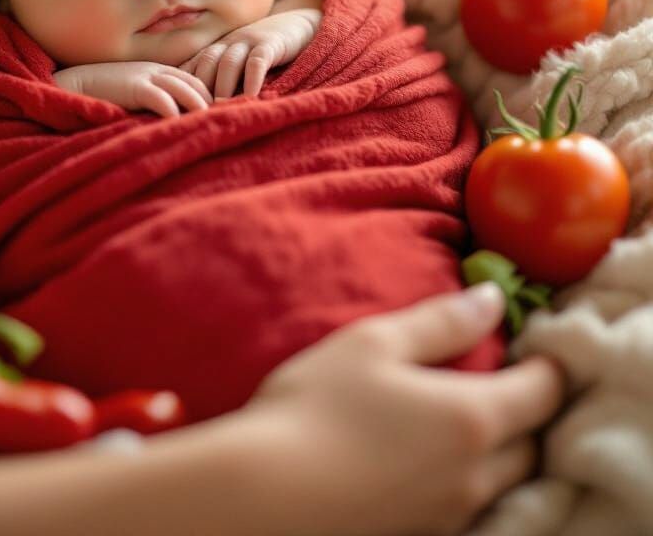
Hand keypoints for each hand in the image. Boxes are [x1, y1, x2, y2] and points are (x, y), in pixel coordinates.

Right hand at [54, 61, 212, 117]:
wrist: (74, 84)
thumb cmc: (103, 92)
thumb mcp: (133, 90)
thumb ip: (153, 98)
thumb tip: (174, 119)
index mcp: (158, 70)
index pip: (194, 81)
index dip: (209, 96)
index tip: (221, 114)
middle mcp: (157, 70)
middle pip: (195, 83)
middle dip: (212, 102)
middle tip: (228, 120)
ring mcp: (147, 76)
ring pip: (185, 89)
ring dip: (201, 108)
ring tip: (213, 125)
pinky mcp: (135, 86)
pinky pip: (162, 99)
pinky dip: (175, 112)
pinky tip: (184, 125)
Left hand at [180, 9, 319, 99]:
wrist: (296, 26)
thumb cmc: (263, 55)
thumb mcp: (238, 66)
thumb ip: (220, 82)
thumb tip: (201, 111)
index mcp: (215, 51)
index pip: (192, 67)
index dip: (184, 87)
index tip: (179, 109)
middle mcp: (227, 44)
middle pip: (205, 63)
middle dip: (199, 88)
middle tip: (197, 113)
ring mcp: (248, 41)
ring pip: (228, 62)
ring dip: (222, 86)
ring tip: (219, 108)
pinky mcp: (270, 43)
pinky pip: (257, 61)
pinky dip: (252, 79)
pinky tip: (252, 97)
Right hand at [233, 284, 564, 535]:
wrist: (264, 492)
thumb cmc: (316, 405)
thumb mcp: (375, 343)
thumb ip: (441, 321)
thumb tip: (493, 300)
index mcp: (472, 417)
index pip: (542, 391)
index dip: (547, 363)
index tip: (538, 344)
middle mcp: (475, 474)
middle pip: (533, 443)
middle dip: (529, 410)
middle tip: (507, 378)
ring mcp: (451, 512)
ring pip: (504, 479)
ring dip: (502, 447)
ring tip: (468, 416)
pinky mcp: (424, 535)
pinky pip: (471, 503)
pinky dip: (469, 475)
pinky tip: (431, 457)